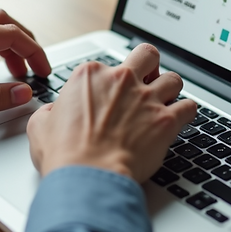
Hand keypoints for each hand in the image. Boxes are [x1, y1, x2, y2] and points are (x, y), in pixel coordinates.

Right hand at [26, 44, 196, 182]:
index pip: (108, 66)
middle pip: (147, 55)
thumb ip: (52, 112)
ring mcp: (146, 98)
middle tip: (147, 81)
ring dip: (170, 90)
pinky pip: (190, 106)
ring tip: (165, 102)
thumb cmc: (65, 154)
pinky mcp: (166, 120)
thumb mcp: (41, 126)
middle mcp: (122, 80)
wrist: (89, 176)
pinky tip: (180, 119)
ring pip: (173, 79)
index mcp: (91, 76)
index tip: (110, 96)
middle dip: (150, 66)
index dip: (110, 82)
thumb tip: (54, 113)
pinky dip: (187, 112)